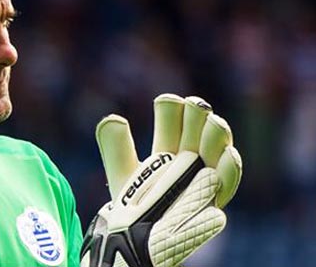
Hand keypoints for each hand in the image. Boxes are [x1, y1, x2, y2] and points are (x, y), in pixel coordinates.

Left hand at [80, 94, 241, 266]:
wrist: (141, 239)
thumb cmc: (134, 206)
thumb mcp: (123, 174)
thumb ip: (115, 147)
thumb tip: (111, 119)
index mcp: (167, 146)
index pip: (174, 119)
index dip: (172, 109)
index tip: (165, 102)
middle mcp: (189, 157)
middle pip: (198, 128)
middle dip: (198, 115)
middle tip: (194, 105)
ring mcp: (203, 174)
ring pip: (217, 147)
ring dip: (216, 134)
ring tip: (212, 122)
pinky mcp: (213, 196)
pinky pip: (228, 180)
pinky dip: (230, 167)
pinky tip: (228, 154)